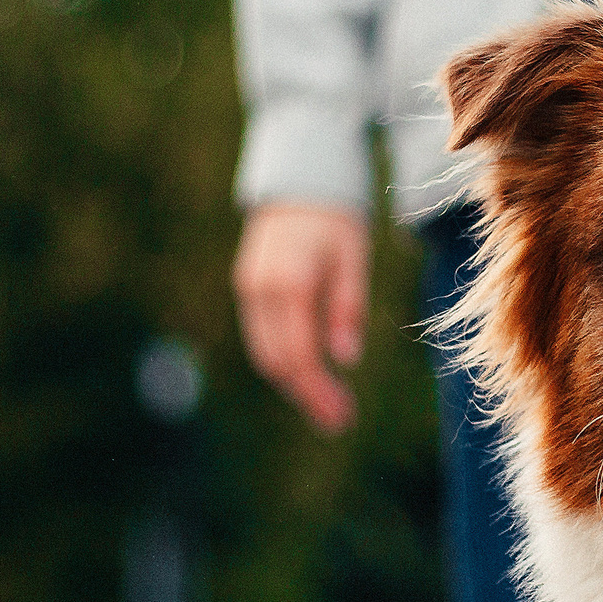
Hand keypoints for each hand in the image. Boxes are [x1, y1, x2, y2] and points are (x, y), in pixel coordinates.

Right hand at [232, 202, 369, 432]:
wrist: (300, 181)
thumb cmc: (337, 220)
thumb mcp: (354, 259)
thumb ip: (347, 307)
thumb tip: (345, 359)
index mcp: (288, 285)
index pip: (299, 355)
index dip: (319, 392)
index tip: (343, 418)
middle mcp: (259, 291)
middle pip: (278, 361)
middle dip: (307, 395)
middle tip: (339, 420)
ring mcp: (248, 290)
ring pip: (264, 352)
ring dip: (293, 383)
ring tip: (328, 404)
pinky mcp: (247, 288)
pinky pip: (261, 336)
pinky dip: (283, 360)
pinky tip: (308, 374)